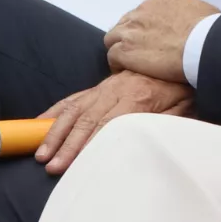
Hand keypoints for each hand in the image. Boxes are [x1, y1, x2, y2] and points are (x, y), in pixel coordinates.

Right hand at [35, 70, 192, 174]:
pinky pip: (72, 99)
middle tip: (51, 166)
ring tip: (41, 154)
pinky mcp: (98, 86)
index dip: (90, 145)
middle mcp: (115, 91)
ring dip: (55, 133)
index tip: (76, 163)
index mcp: (137, 98)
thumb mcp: (183, 107)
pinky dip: (54, 112)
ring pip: (74, 110)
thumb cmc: (181, 88)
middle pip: (86, 121)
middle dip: (67, 145)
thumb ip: (166, 124)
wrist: (181, 55)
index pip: (108, 125)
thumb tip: (151, 144)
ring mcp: (104, 88)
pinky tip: (38, 123)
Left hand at [103, 0, 219, 81]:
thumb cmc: (209, 29)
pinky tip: (128, 72)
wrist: (202, 45)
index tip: (154, 38)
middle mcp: (141, 10)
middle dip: (131, 36)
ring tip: (132, 63)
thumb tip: (198, 19)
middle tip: (142, 51)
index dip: (146, 27)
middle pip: (126, 23)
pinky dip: (118, 65)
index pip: (143, 11)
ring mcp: (131, 30)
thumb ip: (192, 12)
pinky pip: (112, 57)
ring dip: (121, 49)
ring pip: (113, 38)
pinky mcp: (125, 50)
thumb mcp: (204, 10)